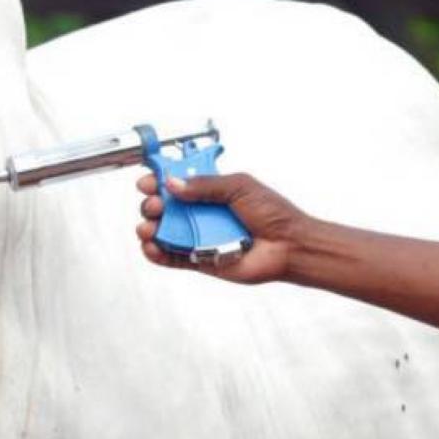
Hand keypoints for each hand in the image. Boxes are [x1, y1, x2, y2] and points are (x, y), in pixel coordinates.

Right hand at [135, 172, 310, 283]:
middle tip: (156, 205)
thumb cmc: (274, 215)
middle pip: (163, 206)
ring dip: (149, 228)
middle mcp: (200, 212)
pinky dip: (156, 253)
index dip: (159, 179)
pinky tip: (152, 247)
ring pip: (162, 231)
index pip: (176, 181)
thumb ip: (205, 184)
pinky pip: (170, 257)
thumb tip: (174, 183)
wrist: (289, 246)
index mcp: (209, 190)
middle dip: (152, 204)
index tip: (150, 180)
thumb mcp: (240, 187)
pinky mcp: (198, 259)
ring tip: (150, 228)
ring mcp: (197, 236)